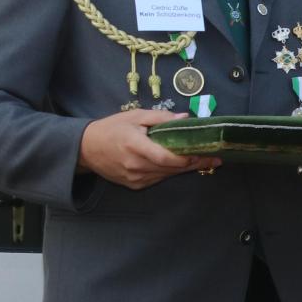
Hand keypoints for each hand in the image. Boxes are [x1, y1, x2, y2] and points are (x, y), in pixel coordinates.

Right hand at [79, 109, 216, 188]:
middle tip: (215, 158)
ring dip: (185, 168)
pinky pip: (158, 178)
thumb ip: (161, 118)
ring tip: (205, 160)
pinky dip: (170, 171)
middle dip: (195, 163)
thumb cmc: (111, 128)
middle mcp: (136, 165)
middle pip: (172, 168)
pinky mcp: (135, 185)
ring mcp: (135, 178)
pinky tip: (181, 164)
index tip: (207, 153)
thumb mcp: (135, 116)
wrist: (86, 149)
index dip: (188, 158)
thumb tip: (185, 118)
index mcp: (135, 146)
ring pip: (167, 175)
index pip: (167, 157)